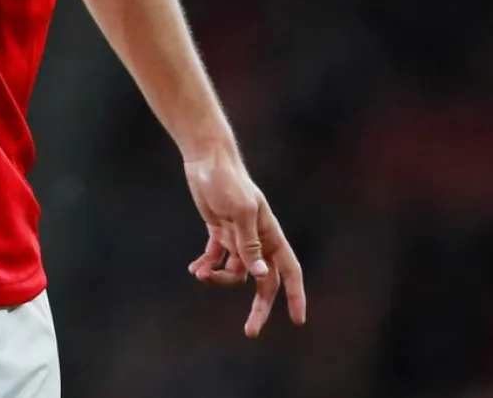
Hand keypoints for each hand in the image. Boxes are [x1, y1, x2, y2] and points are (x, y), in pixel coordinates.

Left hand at [184, 147, 306, 336]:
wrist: (206, 160)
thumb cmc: (228, 181)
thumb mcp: (241, 212)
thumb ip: (249, 245)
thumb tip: (261, 276)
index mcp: (271, 235)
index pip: (289, 271)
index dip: (295, 295)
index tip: (297, 320)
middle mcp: (257, 240)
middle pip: (262, 281)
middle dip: (258, 307)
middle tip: (250, 332)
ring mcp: (237, 237)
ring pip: (234, 272)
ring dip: (218, 279)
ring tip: (200, 274)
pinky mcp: (218, 231)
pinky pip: (216, 259)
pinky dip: (207, 267)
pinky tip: (195, 269)